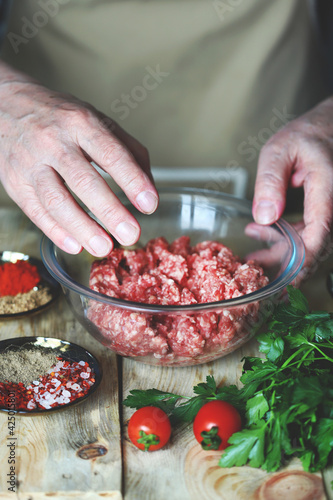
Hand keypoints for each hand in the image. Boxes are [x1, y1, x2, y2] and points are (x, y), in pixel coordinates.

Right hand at [0, 62, 157, 256]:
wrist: (7, 106)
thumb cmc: (62, 118)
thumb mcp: (99, 121)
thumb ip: (129, 152)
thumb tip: (149, 189)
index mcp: (81, 122)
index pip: (111, 153)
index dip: (132, 180)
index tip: (149, 205)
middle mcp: (54, 141)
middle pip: (83, 180)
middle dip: (110, 212)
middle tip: (130, 235)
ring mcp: (30, 162)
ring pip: (56, 200)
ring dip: (83, 228)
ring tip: (104, 247)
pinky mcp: (14, 182)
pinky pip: (35, 211)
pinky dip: (56, 231)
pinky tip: (76, 245)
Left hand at [251, 97, 332, 275]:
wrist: (325, 129)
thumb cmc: (306, 135)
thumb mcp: (279, 150)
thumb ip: (271, 181)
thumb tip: (265, 216)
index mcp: (327, 191)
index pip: (320, 234)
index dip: (303, 261)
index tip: (285, 281)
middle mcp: (332, 205)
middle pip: (315, 246)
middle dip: (285, 263)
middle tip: (255, 268)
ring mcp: (328, 211)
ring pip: (310, 244)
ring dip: (281, 252)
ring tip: (253, 253)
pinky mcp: (322, 214)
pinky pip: (308, 234)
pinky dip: (285, 239)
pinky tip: (261, 233)